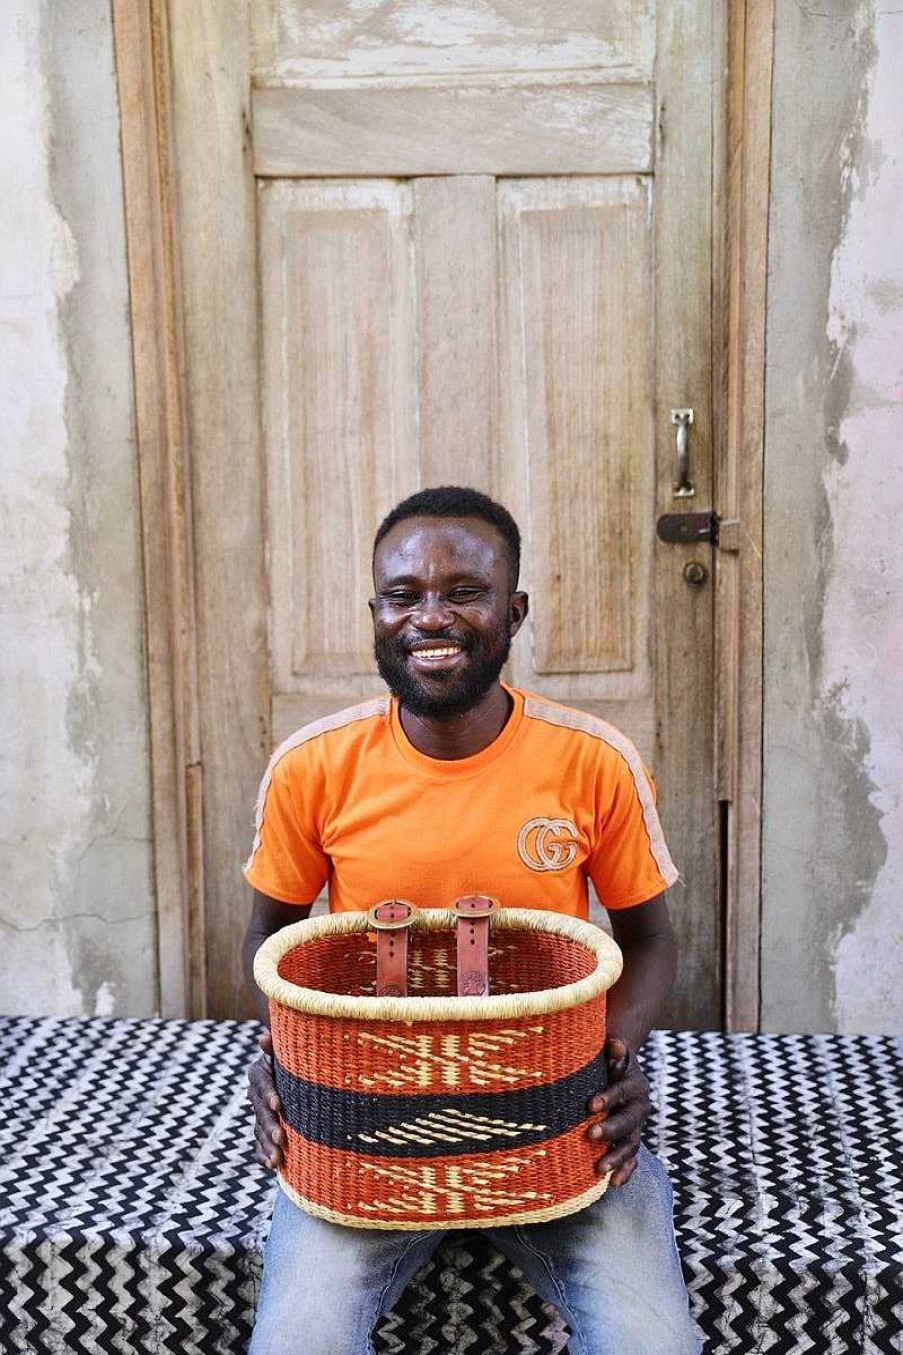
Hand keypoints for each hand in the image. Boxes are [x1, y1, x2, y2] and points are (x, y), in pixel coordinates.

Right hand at [247, 1031, 284, 1168]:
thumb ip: (277, 1046)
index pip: (261, 1083)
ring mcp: (259, 1114)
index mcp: (260, 1073)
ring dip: (267, 1145)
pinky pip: (258, 1144)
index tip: (278, 1104)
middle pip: (260, 1111)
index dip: (268, 1093)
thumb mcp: (288, 1051)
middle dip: (270, 1125)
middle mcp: (256, 1094)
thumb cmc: (295, 1057)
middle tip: (281, 1137)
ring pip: (259, 1131)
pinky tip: (271, 1165)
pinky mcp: (263, 1130)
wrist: (296, 1074)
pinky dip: (263, 1155)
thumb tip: (264, 1036)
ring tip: (278, 1159)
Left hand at [586, 1037, 650, 1186]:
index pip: (621, 1091)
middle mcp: (639, 1106)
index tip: (590, 1105)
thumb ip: (614, 1050)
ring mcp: (637, 1126)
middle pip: (628, 1121)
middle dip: (610, 1129)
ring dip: (617, 1157)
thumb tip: (614, 1042)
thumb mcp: (611, 1053)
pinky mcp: (631, 1140)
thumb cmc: (608, 1062)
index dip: (608, 1098)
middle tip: (590, 1134)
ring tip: (599, 1169)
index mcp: (634, 1083)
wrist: (621, 1071)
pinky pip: (632, 1158)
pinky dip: (626, 1171)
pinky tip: (613, 1183)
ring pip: (631, 1143)